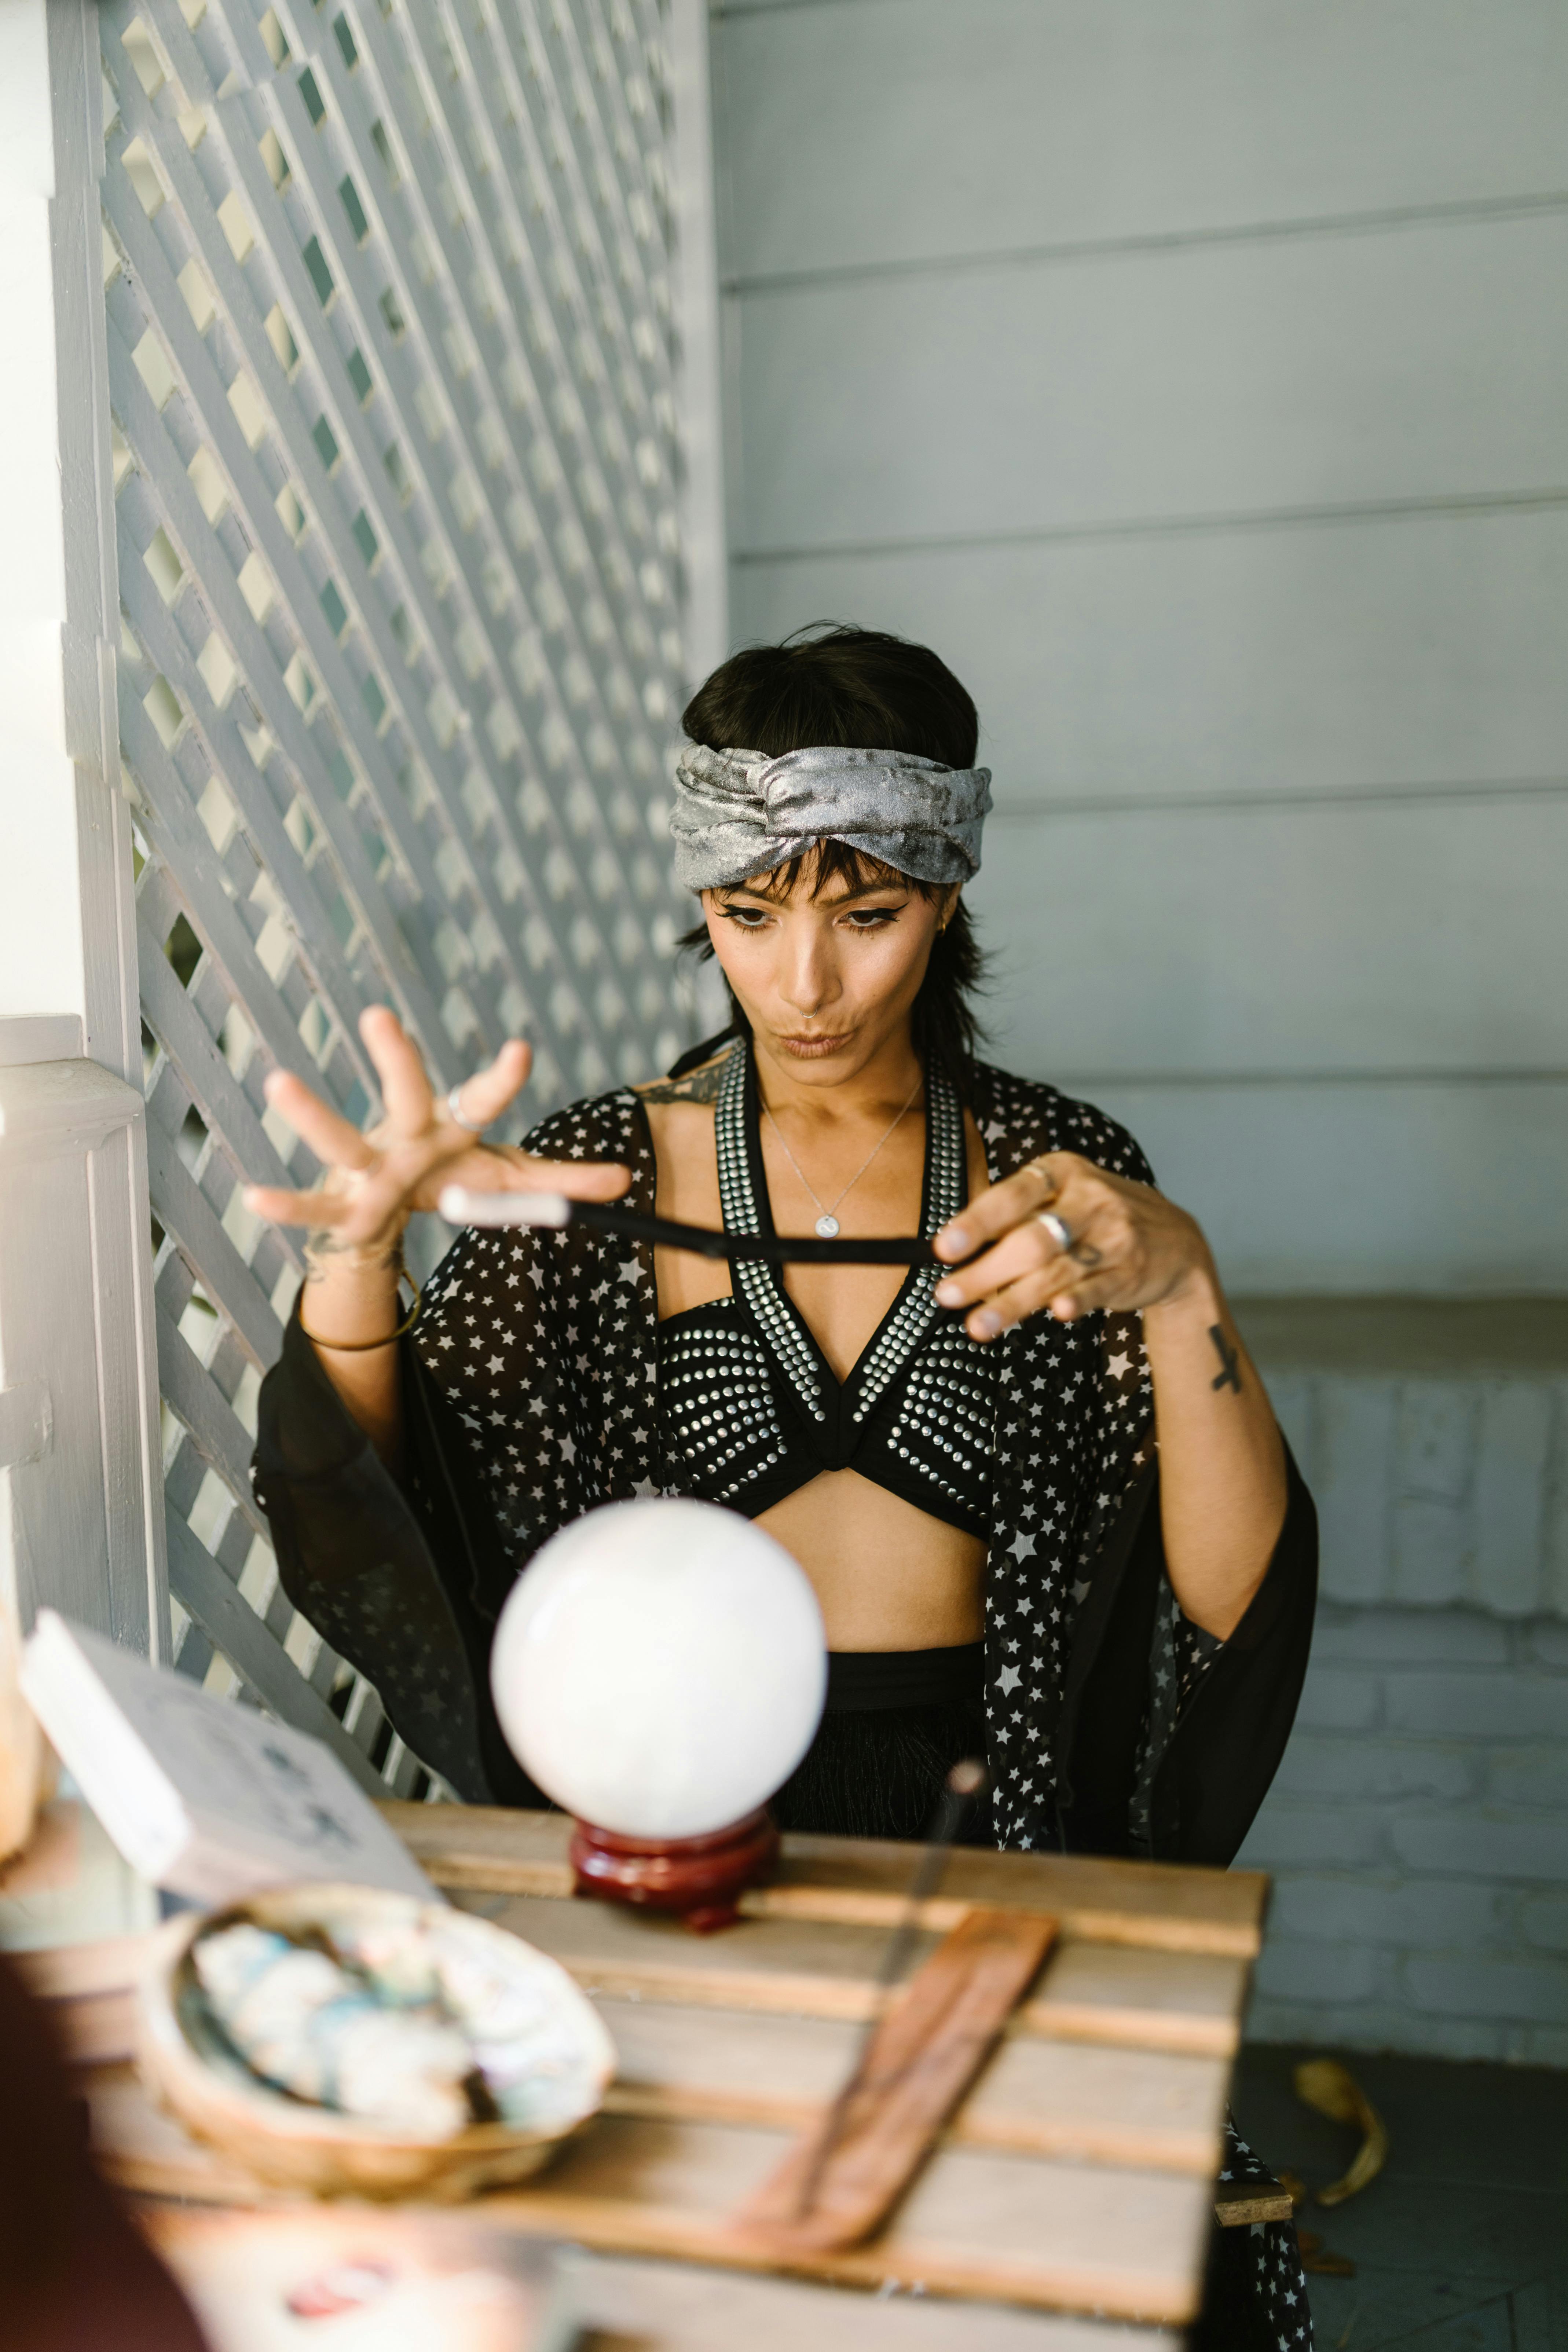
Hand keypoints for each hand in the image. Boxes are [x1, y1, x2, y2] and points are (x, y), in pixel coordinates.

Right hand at [243, 1005, 628, 1257]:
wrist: (386, 1209)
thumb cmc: (447, 1178)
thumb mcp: (504, 1181)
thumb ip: (557, 1182)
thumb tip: (624, 1182)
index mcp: (452, 1126)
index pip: (482, 1099)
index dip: (501, 1079)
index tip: (521, 1051)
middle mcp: (406, 1134)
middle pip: (406, 1095)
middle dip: (396, 1059)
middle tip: (379, 1015)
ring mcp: (366, 1166)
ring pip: (341, 1139)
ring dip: (312, 1113)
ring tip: (278, 1079)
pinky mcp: (337, 1204)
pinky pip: (311, 1204)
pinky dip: (285, 1203)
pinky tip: (255, 1197)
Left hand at [931, 1153, 1210, 1340]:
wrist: (1175, 1240)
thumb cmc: (1096, 1217)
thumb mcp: (1062, 1196)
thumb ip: (1015, 1217)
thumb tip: (953, 1248)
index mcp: (1064, 1173)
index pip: (1012, 1195)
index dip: (977, 1222)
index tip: (944, 1247)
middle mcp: (1091, 1200)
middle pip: (1031, 1239)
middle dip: (985, 1271)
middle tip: (947, 1295)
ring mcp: (1114, 1238)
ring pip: (1056, 1272)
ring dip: (1013, 1301)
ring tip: (977, 1326)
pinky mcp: (1130, 1273)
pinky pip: (1097, 1289)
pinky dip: (1077, 1300)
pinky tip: (1057, 1313)